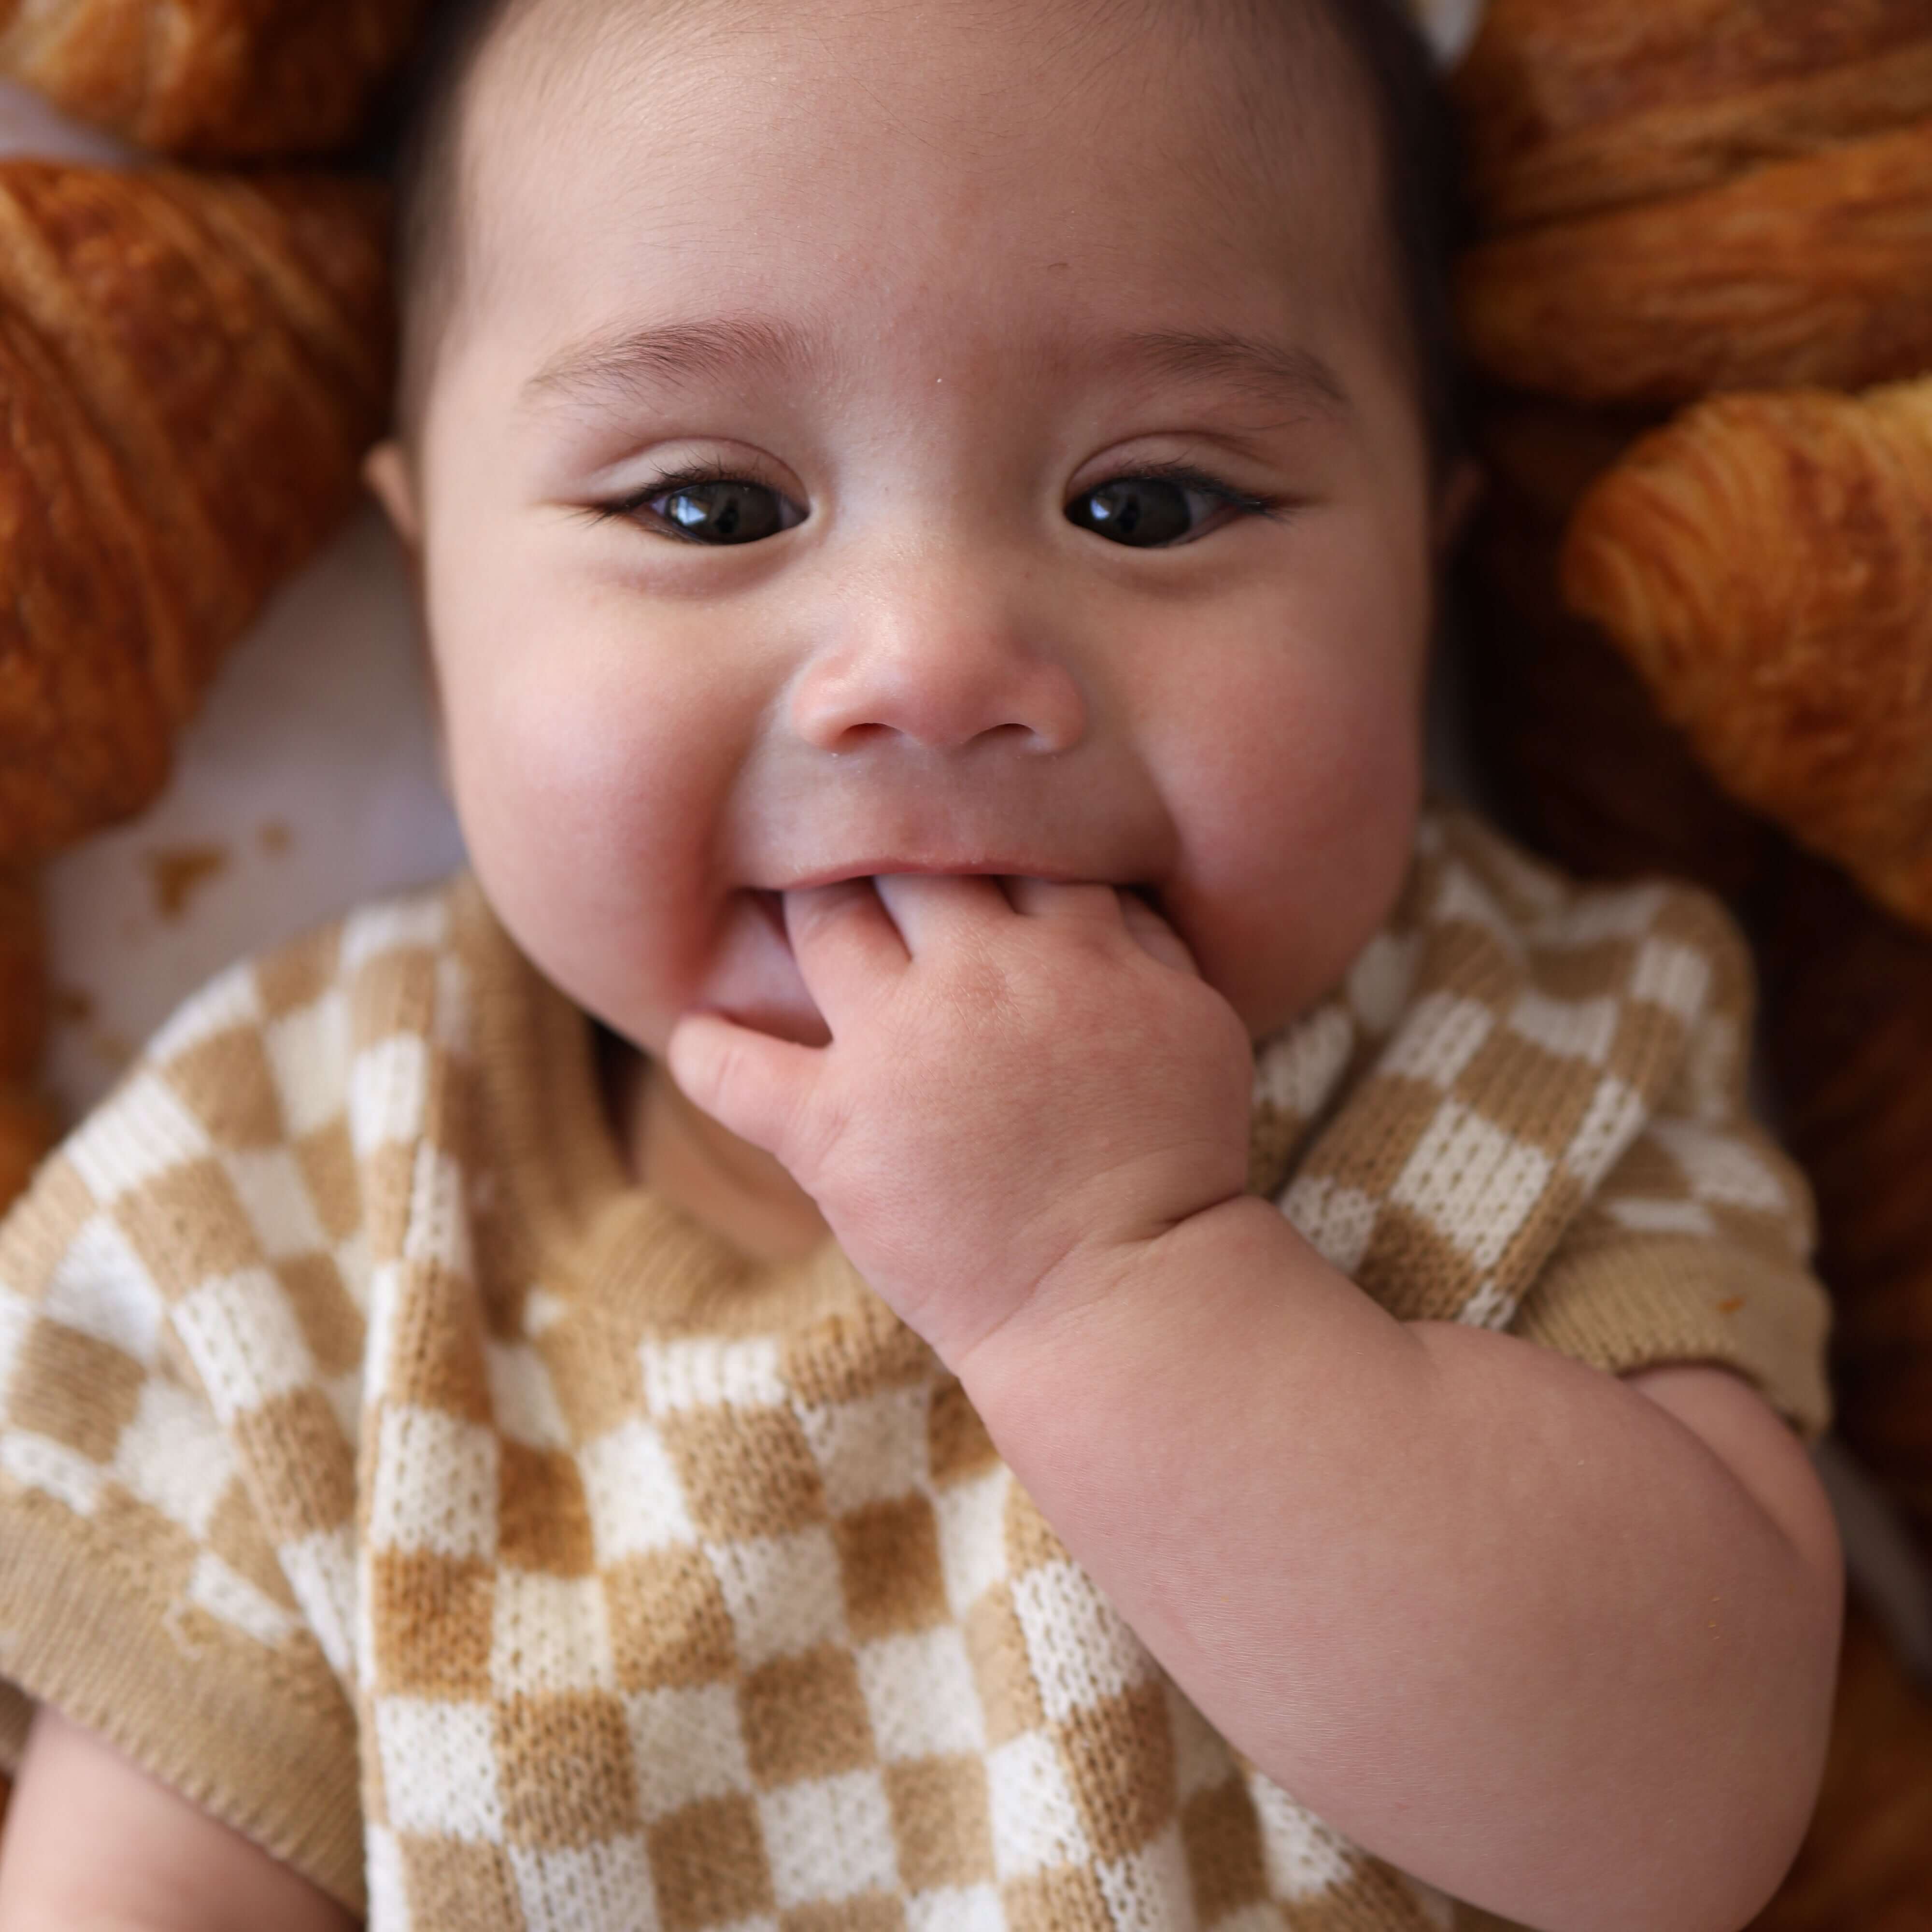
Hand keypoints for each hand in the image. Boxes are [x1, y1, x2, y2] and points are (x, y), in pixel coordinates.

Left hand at [667, 875, 1253, 1366]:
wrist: (1123, 1296)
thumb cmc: (1175, 1163)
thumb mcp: (1197, 1025)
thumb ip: (1147, 942)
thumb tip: (1094, 888)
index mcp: (1074, 948)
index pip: (1009, 848)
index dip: (977, 836)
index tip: (951, 843)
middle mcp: (979, 977)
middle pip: (907, 864)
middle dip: (882, 850)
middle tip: (856, 849)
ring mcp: (897, 1050)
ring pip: (823, 925)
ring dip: (802, 909)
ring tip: (780, 907)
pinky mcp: (831, 1131)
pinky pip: (733, 1070)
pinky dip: (705, 1046)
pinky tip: (696, 1031)